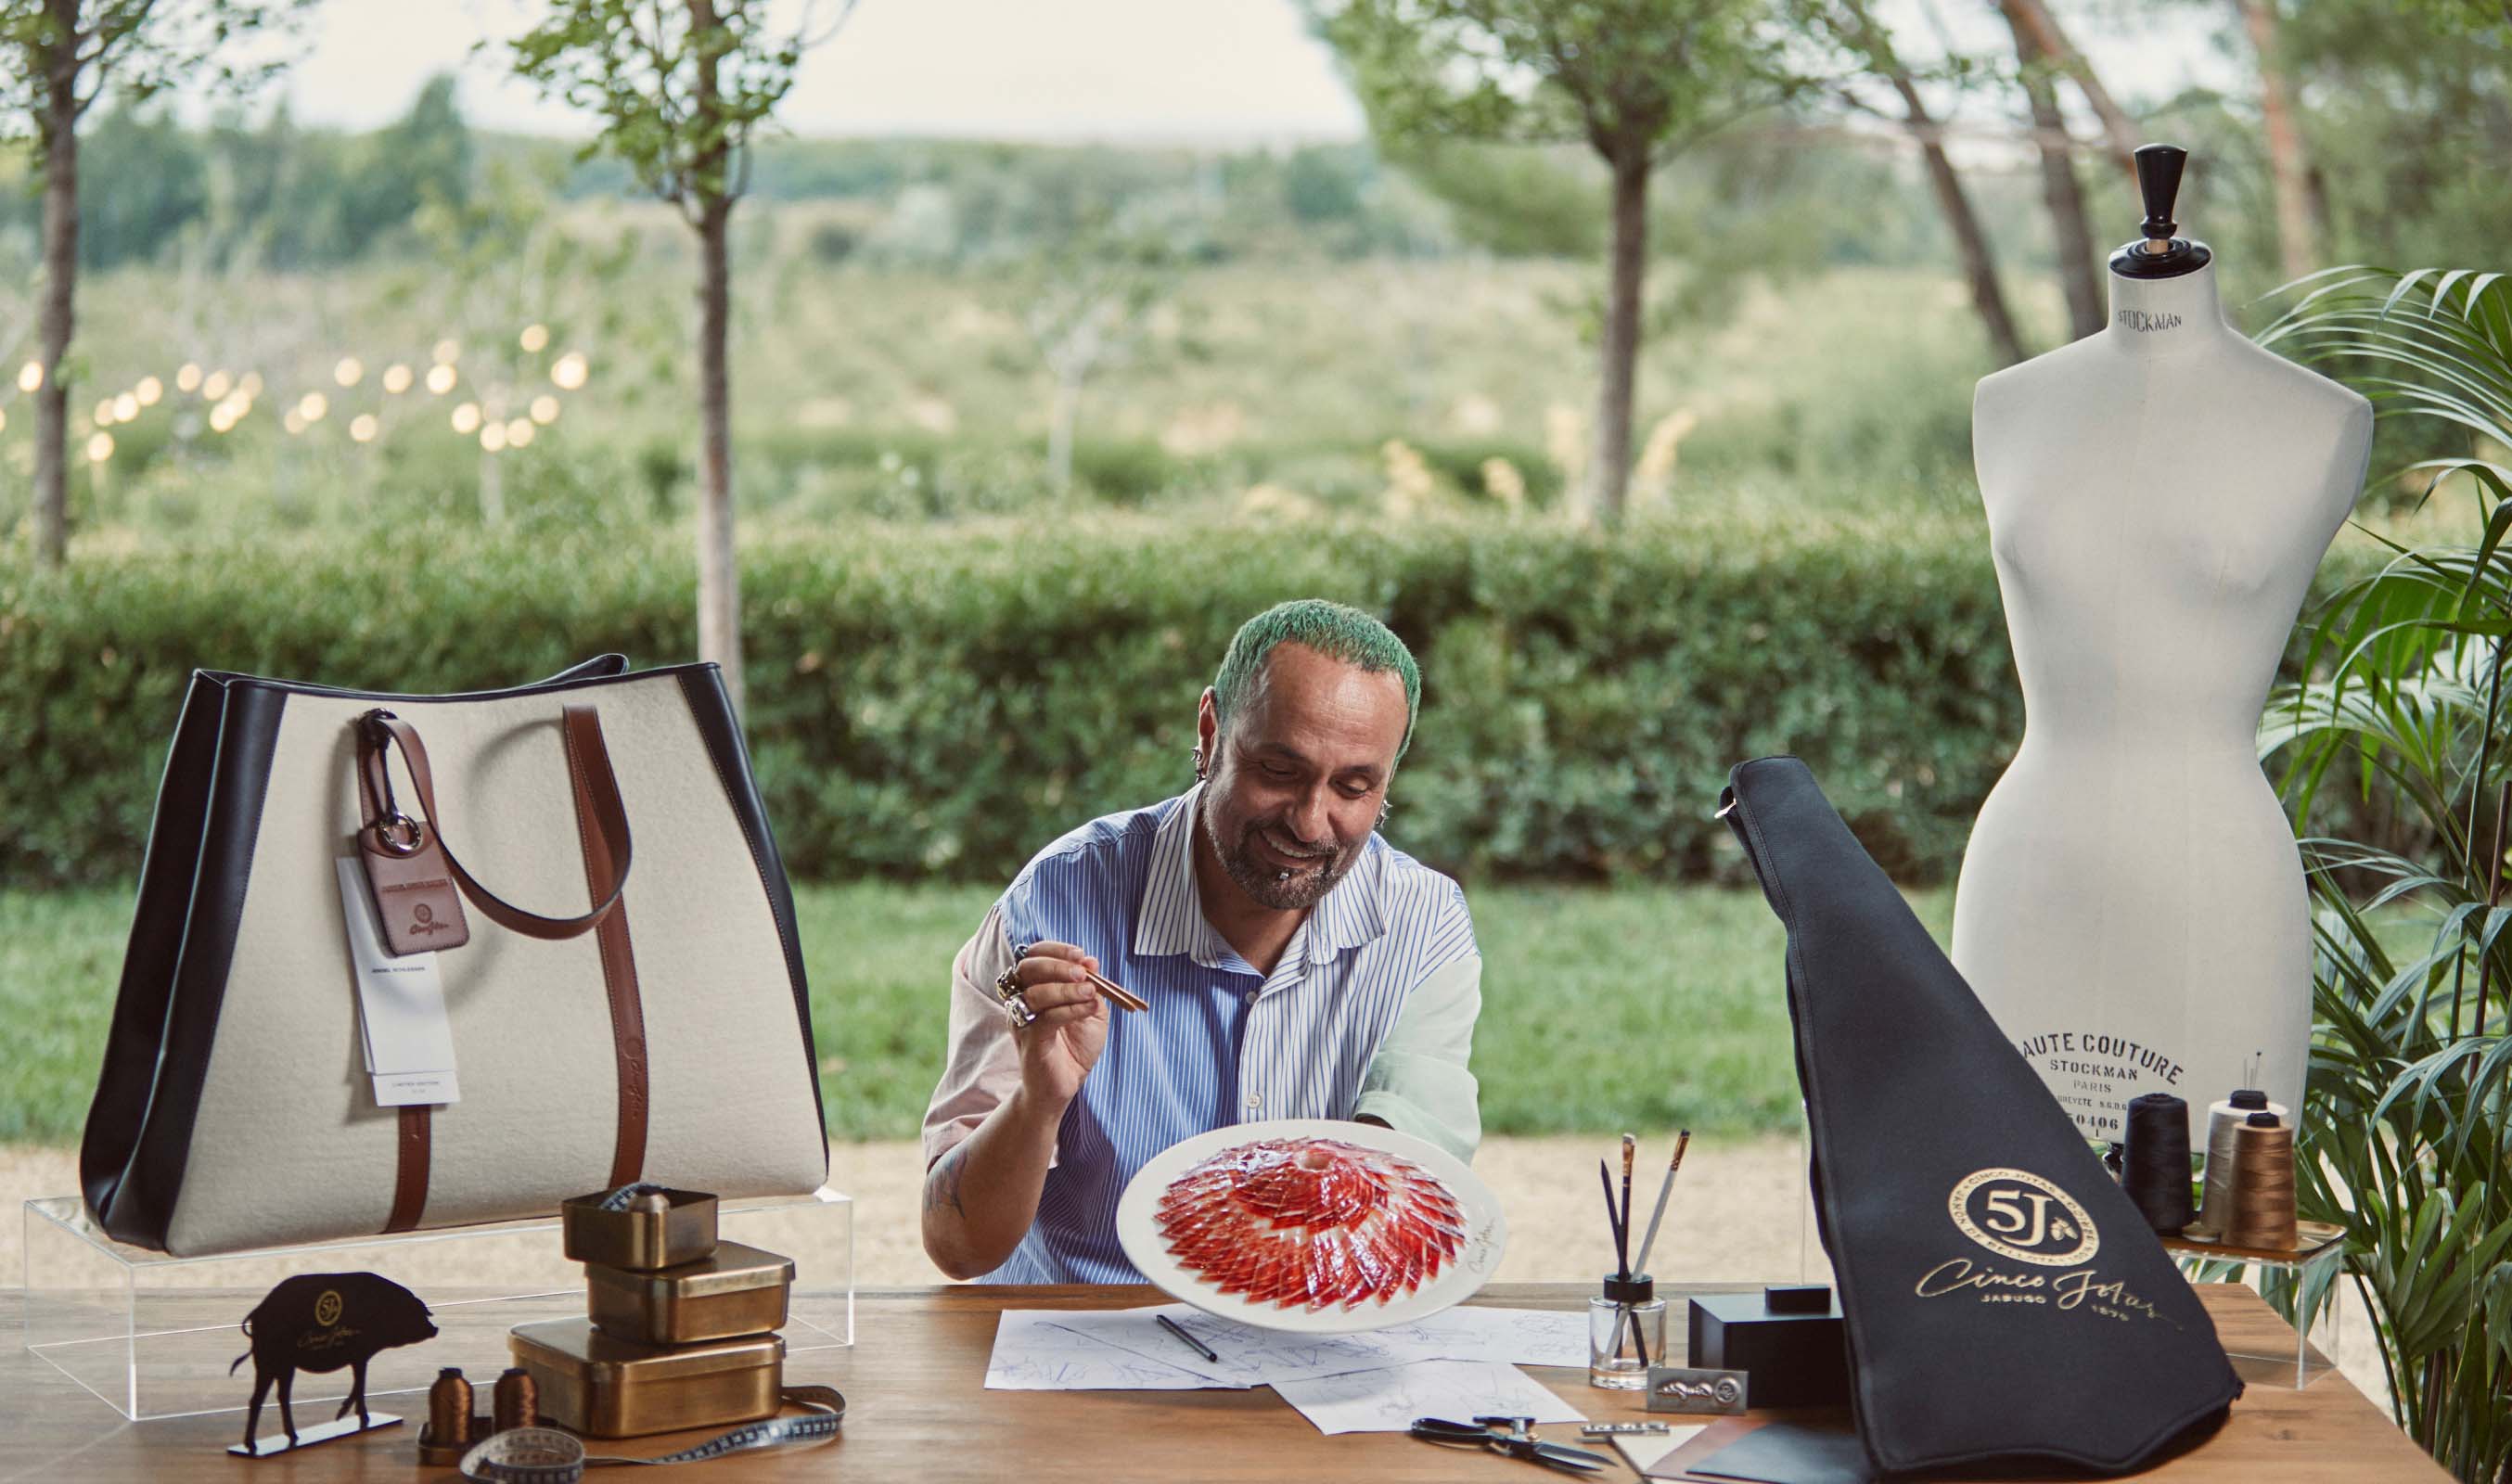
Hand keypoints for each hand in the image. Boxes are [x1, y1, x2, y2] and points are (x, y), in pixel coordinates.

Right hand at [1003, 941, 1108, 1108]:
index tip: (1080, 955)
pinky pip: (1047, 1019)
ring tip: (1090, 992)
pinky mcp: (1030, 1041)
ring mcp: (1022, 1021)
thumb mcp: (1091, 1012)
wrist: (1062, 1086)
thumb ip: (1090, 987)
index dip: (1055, 950)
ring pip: (1036, 993)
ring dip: (1066, 989)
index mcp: (1032, 988)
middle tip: (1083, 973)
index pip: (1033, 957)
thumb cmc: (1074, 1048)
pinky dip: (1070, 1009)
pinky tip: (1088, 1008)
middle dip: (1058, 965)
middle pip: (1027, 969)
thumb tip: (1091, 961)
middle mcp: (1020, 1001)